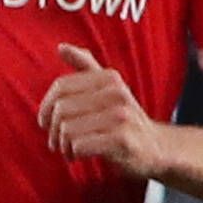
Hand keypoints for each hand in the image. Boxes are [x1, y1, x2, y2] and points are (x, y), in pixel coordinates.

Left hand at [38, 44, 163, 177]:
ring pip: (67, 129)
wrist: (156, 148)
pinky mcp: (122, 140)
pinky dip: (72, 153)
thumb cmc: (123, 119)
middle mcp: (117, 93)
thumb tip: (61, 47)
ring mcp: (121, 116)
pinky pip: (78, 145)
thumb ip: (85, 66)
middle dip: (52, 130)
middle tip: (58, 140)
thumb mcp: (108, 89)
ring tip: (69, 149)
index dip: (46, 107)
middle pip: (61, 110)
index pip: (61, 86)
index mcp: (109, 78)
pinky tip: (78, 156)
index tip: (47, 122)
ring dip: (62, 144)